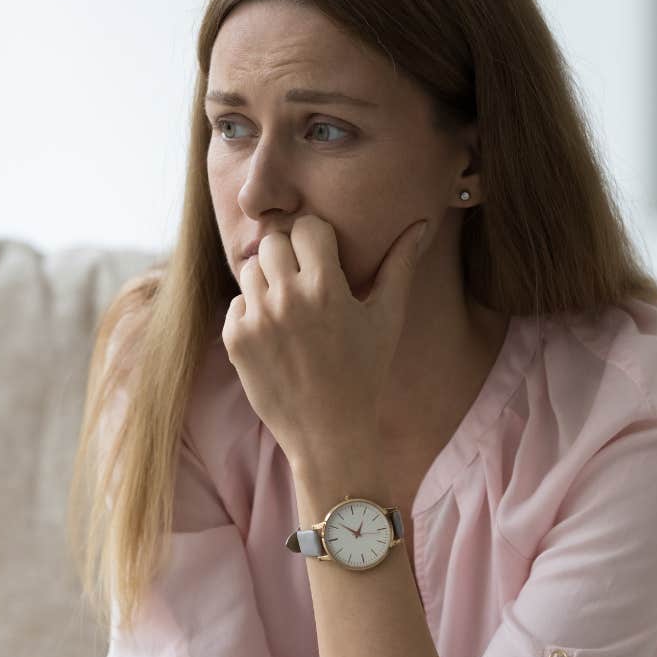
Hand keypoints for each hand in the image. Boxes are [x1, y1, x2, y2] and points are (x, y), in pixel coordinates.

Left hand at [221, 213, 431, 469]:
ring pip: (251, 269)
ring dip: (268, 281)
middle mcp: (286, 299)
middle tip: (305, 281)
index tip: (325, 259)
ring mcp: (256, 320)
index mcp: (326, 288)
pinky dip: (252, 313)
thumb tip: (420, 223)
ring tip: (290, 308)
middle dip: (290, 256)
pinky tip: (277, 336)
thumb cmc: (365, 374)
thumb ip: (400, 266)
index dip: (317, 239)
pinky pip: (237, 303)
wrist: (329, 434)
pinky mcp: (235, 340)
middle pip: (274, 241)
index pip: (307, 226)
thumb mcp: (387, 319)